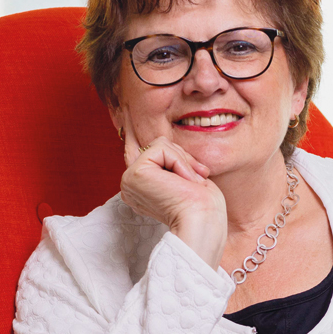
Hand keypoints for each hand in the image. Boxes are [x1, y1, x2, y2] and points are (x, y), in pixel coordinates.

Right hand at [119, 113, 226, 268]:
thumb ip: (174, 161)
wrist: (203, 224)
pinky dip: (179, 161)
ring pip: (160, 144)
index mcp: (142, 188)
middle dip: (184, 157)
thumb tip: (162, 141)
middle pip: (158, 146)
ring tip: (191, 183)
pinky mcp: (135, 173)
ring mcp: (130, 179)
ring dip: (183, 160)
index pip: (144, 153)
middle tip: (198, 179)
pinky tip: (183, 181)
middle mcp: (132, 184)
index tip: (128, 110)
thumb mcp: (189, 179)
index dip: (142, 133)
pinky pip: (161, 148)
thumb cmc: (204, 208)